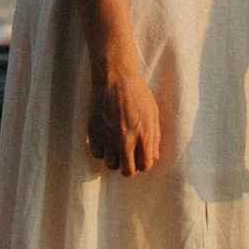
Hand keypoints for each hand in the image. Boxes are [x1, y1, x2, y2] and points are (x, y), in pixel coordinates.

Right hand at [87, 60, 161, 176]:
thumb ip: (154, 137)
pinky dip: (102, 151)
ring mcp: (108, 137)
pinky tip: (106, 139)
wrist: (114, 77)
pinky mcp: (94, 132)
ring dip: (115, 159)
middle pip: (127, 171)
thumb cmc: (137, 92)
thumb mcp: (153, 113)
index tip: (141, 156)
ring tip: (116, 146)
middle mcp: (125, 140)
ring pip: (111, 165)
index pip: (145, 165)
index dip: (144, 163)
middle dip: (129, 167)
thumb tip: (155, 157)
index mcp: (143, 135)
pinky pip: (97, 154)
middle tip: (128, 157)